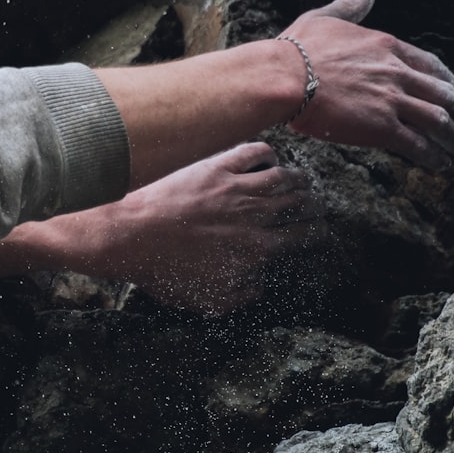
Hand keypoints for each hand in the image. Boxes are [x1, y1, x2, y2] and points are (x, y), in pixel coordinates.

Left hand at [102, 141, 324, 313]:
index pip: (301, 237)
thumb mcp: (209, 300)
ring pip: (282, 177)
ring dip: (298, 178)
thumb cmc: (165, 270)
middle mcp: (254, 215)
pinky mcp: (216, 167)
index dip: (317, 233)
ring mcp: (236, 187)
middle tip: (316, 204)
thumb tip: (262, 283)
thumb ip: (243, 295)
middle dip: (313, 205)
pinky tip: (268, 157)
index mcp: (257, 248)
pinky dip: (267, 153)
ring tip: (302, 180)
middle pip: (298, 204)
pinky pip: (253, 152)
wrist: (132, 236)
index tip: (321, 231)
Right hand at [280, 0, 453, 169]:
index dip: (451, 84)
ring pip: (438, 120)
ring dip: (453, 137)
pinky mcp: (380, 127)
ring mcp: (391, 100)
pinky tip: (439, 163)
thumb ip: (351, 6)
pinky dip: (433, 155)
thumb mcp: (325, 17)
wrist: (282, 77)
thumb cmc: (296, 49)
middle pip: (444, 95)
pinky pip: (417, 144)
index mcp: (387, 46)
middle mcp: (397, 72)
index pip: (433, 66)